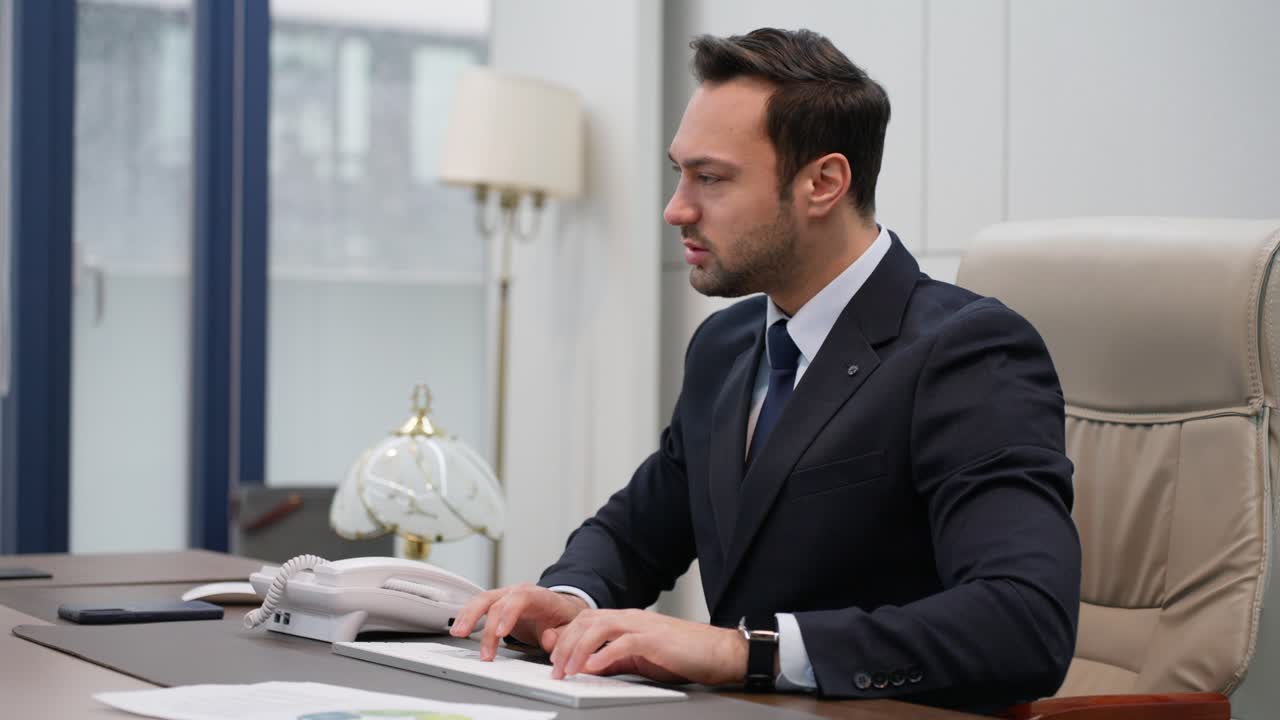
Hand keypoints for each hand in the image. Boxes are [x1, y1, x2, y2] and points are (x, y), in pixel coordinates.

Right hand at [449, 583, 587, 660]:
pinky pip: (478, 605)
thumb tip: (547, 638)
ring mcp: (506, 596)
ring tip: (458, 633)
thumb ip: (562, 634)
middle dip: (485, 623)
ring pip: (483, 599)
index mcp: (540, 597)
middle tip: (482, 649)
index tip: (501, 633)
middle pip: (497, 600)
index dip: (508, 613)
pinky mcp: (497, 603)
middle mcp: (520, 592)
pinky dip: (467, 615)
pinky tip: (459, 627)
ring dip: (469, 616)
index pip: (521, 598)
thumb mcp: (571, 627)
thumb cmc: (564, 617)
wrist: (561, 608)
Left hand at [547, 608, 746, 685]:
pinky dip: (605, 654)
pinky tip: (593, 667)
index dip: (564, 636)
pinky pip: (624, 643)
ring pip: (599, 628)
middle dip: (564, 644)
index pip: (585, 620)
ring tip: (567, 670)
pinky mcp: (655, 640)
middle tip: (554, 669)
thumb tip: (587, 667)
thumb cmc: (683, 655)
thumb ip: (613, 660)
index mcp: (626, 620)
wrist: (718, 652)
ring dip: (578, 649)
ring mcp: (643, 626)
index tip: (550, 655)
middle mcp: (631, 618)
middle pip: (586, 621)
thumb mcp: (639, 659)